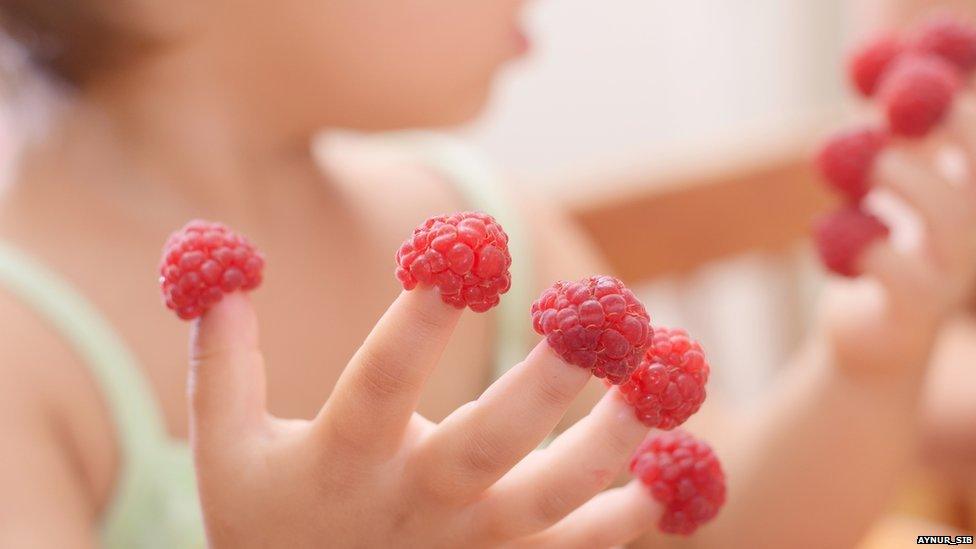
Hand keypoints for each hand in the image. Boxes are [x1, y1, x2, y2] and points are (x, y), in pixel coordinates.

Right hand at [188, 289, 662, 547]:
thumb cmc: (267, 527)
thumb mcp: (225, 451)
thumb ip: (223, 364)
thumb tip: (216, 272)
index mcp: (343, 460)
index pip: (381, 381)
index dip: (420, 317)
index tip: (463, 245)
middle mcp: (414, 504)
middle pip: (490, 443)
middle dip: (550, 380)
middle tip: (607, 317)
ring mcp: (468, 548)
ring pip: (555, 497)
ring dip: (617, 438)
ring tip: (671, 374)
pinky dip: (632, 512)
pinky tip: (672, 463)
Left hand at [821, 88, 975, 373]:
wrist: (869, 341)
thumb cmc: (878, 253)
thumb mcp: (887, 191)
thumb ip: (893, 139)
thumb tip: (882, 67)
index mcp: (971, 198)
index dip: (959, 106)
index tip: (910, 80)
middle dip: (942, 129)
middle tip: (889, 112)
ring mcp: (954, 274)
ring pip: (947, 215)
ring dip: (896, 176)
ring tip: (856, 167)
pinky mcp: (916, 310)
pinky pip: (895, 267)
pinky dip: (858, 242)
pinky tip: (834, 233)